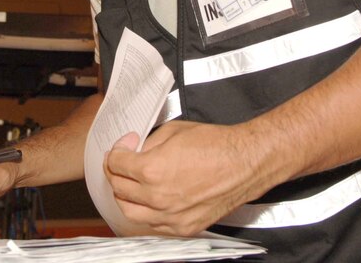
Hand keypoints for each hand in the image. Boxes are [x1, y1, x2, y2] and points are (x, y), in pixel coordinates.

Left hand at [104, 120, 269, 235]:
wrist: (245, 162)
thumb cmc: (215, 145)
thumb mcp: (173, 132)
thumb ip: (147, 144)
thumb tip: (135, 150)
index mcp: (152, 170)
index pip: (116, 164)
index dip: (117, 150)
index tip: (125, 146)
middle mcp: (158, 197)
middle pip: (119, 188)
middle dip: (115, 172)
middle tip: (122, 162)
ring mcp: (171, 216)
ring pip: (130, 212)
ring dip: (125, 196)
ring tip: (130, 183)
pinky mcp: (184, 227)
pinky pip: (153, 224)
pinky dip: (145, 212)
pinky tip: (149, 200)